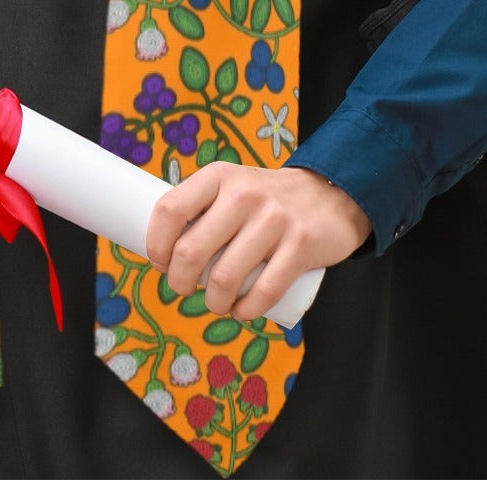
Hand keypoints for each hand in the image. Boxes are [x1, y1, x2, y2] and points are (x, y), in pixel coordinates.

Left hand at [144, 164, 371, 321]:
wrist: (330, 194)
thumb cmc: (266, 199)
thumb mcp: (232, 185)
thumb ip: (204, 207)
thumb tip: (165, 247)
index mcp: (218, 176)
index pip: (170, 209)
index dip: (156, 243)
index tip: (159, 262)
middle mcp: (242, 194)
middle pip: (191, 250)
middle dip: (178, 281)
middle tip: (182, 289)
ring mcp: (273, 220)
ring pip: (224, 278)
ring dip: (212, 302)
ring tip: (215, 303)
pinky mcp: (300, 246)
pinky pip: (264, 292)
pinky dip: (246, 311)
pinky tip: (241, 311)